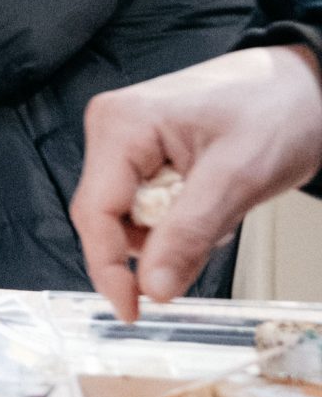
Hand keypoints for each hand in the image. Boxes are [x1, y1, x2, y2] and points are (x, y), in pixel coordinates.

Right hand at [71, 44, 321, 320]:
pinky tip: (212, 198)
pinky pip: (146, 204)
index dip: (109, 268)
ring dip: (174, 230)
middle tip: (213, 231)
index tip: (132, 310)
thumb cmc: (275, 110)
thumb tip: (152, 287)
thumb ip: (188, 235)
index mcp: (120, 125)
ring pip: (131, 216)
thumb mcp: (237, 178)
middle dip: (160, 240)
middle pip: (110, 216)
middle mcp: (111, 128)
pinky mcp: (142, 150)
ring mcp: (125, 138)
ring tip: (221, 205)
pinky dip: (180, 217)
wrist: (303, 86)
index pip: (95, 212)